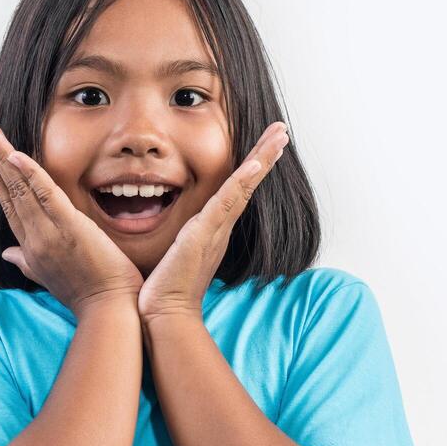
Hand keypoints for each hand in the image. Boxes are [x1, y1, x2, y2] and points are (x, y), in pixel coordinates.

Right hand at [0, 123, 142, 318]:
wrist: (107, 311)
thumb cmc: (86, 295)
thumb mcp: (49, 277)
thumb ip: (26, 262)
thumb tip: (8, 254)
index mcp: (31, 247)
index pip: (10, 207)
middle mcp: (34, 238)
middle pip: (10, 193)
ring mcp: (49, 232)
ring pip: (22, 189)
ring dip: (7, 158)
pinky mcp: (69, 227)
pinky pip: (45, 194)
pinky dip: (31, 173)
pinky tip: (18, 156)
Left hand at [137, 122, 289, 323]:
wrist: (164, 314)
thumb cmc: (164, 289)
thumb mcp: (172, 254)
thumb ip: (177, 240)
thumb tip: (173, 234)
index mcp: (212, 229)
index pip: (236, 190)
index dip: (251, 166)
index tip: (265, 145)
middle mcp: (220, 227)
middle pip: (248, 183)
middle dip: (265, 155)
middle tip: (282, 130)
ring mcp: (215, 230)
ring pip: (243, 186)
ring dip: (262, 158)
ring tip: (279, 135)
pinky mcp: (203, 234)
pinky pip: (227, 202)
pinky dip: (243, 182)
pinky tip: (257, 163)